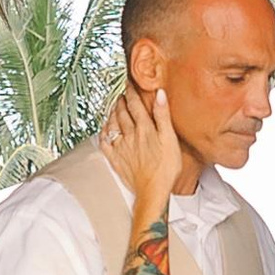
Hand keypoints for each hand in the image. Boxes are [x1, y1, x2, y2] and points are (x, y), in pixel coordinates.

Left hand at [100, 81, 184, 220]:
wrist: (153, 191)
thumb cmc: (166, 169)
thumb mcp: (171, 139)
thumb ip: (163, 116)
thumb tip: (159, 94)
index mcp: (144, 129)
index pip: (135, 104)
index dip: (131, 92)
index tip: (129, 83)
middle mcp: (129, 135)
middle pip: (122, 112)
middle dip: (121, 100)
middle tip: (122, 94)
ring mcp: (120, 147)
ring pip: (112, 124)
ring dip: (112, 113)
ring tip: (114, 107)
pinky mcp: (115, 159)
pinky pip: (104, 142)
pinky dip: (103, 132)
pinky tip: (104, 129)